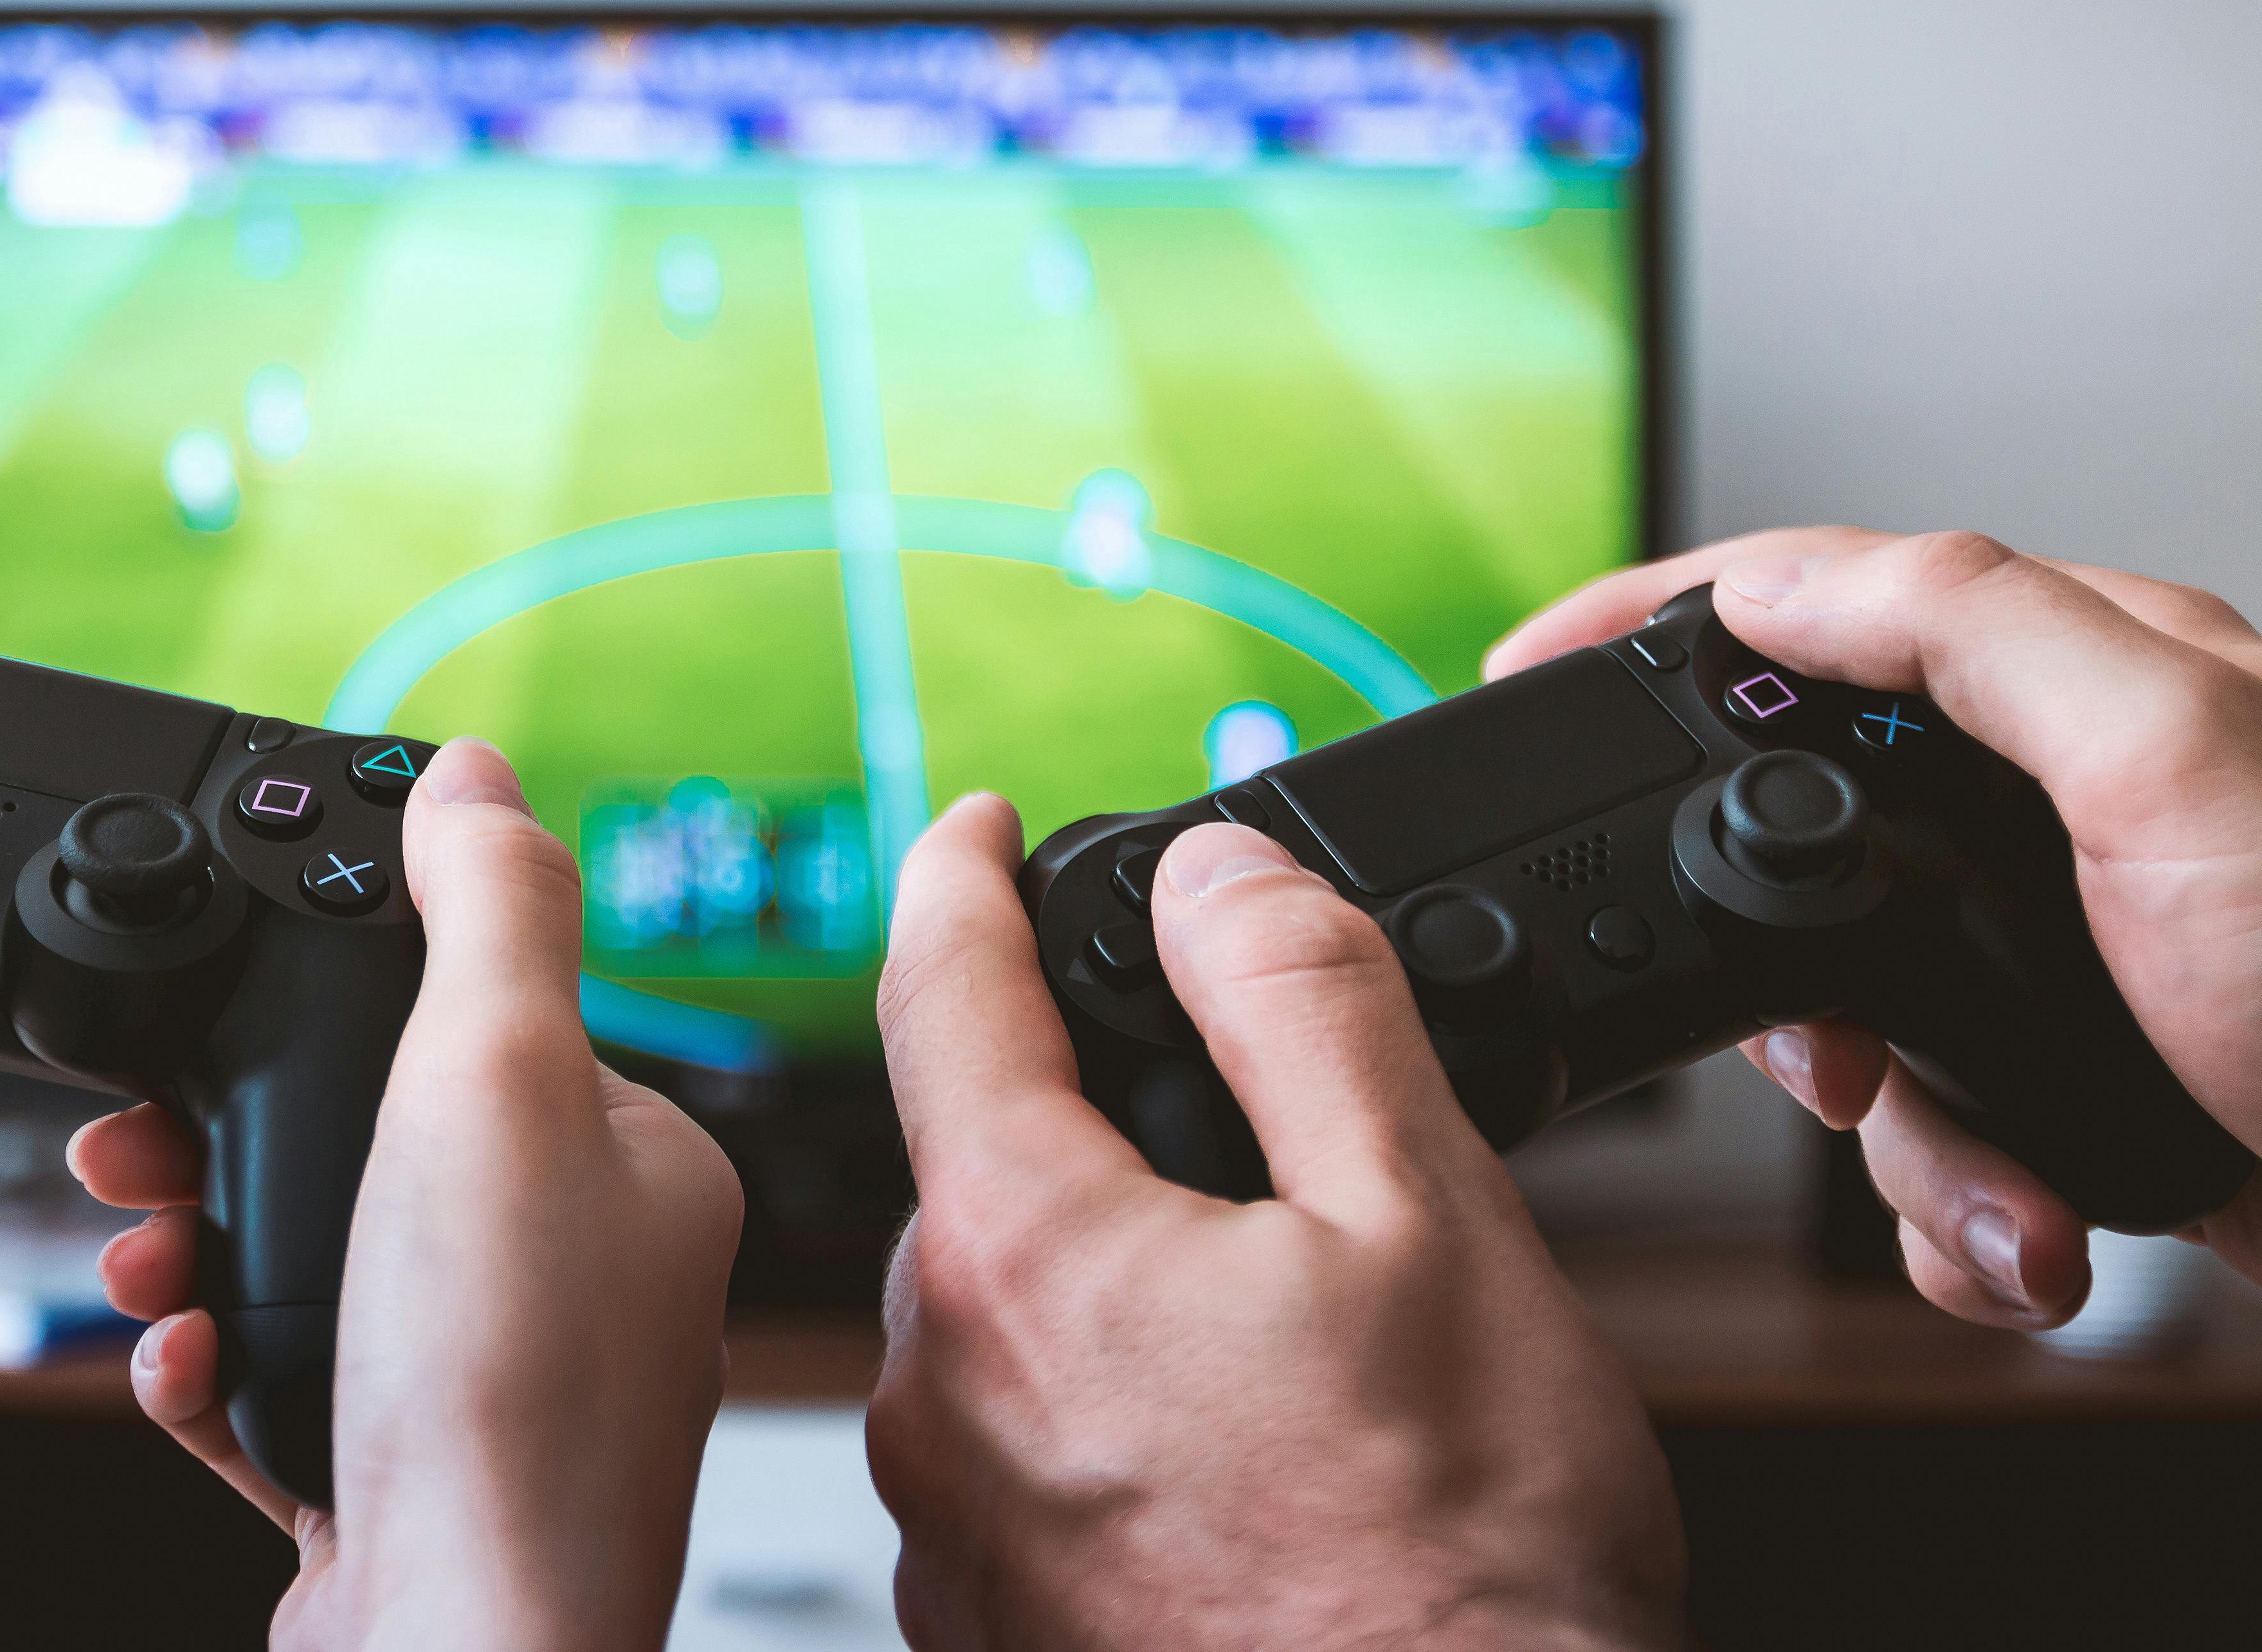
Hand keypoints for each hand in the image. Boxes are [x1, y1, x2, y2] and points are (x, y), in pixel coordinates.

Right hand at [67, 738, 742, 1651]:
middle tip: (136, 1145)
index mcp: (635, 1167)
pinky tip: (186, 1366)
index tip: (230, 1005)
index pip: (486, 1024)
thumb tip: (481, 774)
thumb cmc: (499, 1393)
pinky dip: (216, 1367)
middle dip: (235, 1135)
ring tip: (146, 1259)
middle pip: (376, 1145)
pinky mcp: (410, 1486)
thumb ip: (489, 911)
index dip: (344, 1004)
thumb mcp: (491, 1078)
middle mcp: (581, 1277)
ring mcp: (496, 1392)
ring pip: (317, 1264)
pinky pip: (288, 1386)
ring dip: (205, 1247)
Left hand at [867, 797, 1685, 1649]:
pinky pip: (1016, 1443)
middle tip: (1240, 1136)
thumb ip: (1306, 1008)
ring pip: (1005, 1308)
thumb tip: (1219, 880)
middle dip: (1086, 1112)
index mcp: (1020, 1253)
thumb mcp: (1427, 1218)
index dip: (962, 875)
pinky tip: (1228, 1445)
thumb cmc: (1458, 1576)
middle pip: (983, 1162)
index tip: (977, 824)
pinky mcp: (988, 1618)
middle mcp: (939, 1387)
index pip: (940, 990)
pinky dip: (1100, 1401)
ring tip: (1275, 1325)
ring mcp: (953, 1520)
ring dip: (1105, 1270)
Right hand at [1490, 528, 2261, 1327]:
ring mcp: (2074, 956)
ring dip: (1902, 1138)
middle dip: (1782, 967)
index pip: (1815, 599)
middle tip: (1810, 1044)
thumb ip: (1969, 632)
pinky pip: (1938, 1140)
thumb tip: (1772, 583)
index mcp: (2081, 683)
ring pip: (1857, 1018)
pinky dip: (1959, 1211)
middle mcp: (2067, 805)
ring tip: (1991, 1180)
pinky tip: (2033, 1226)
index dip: (1655, 622)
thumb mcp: (2172, 762)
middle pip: (1801, 826)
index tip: (1524, 670)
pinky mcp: (2086, 1086)